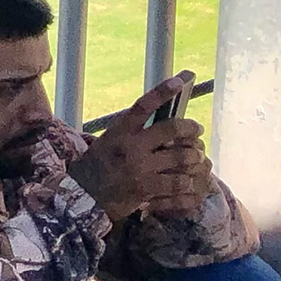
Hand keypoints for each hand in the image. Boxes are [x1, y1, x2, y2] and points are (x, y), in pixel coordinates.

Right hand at [71, 74, 214, 225]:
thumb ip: (130, 132)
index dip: (162, 92)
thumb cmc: (96, 168)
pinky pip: (179, 182)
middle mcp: (130, 147)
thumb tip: (159, 119)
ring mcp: (140, 168)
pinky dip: (189, 181)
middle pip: (171, 129)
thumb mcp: (107, 143)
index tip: (179, 81)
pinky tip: (190, 180)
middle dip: (191, 128)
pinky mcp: (147, 189)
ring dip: (194, 156)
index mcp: (119, 132)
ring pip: (182, 156)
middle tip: (197, 130)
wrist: (83, 199)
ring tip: (196, 157)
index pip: (142, 106)